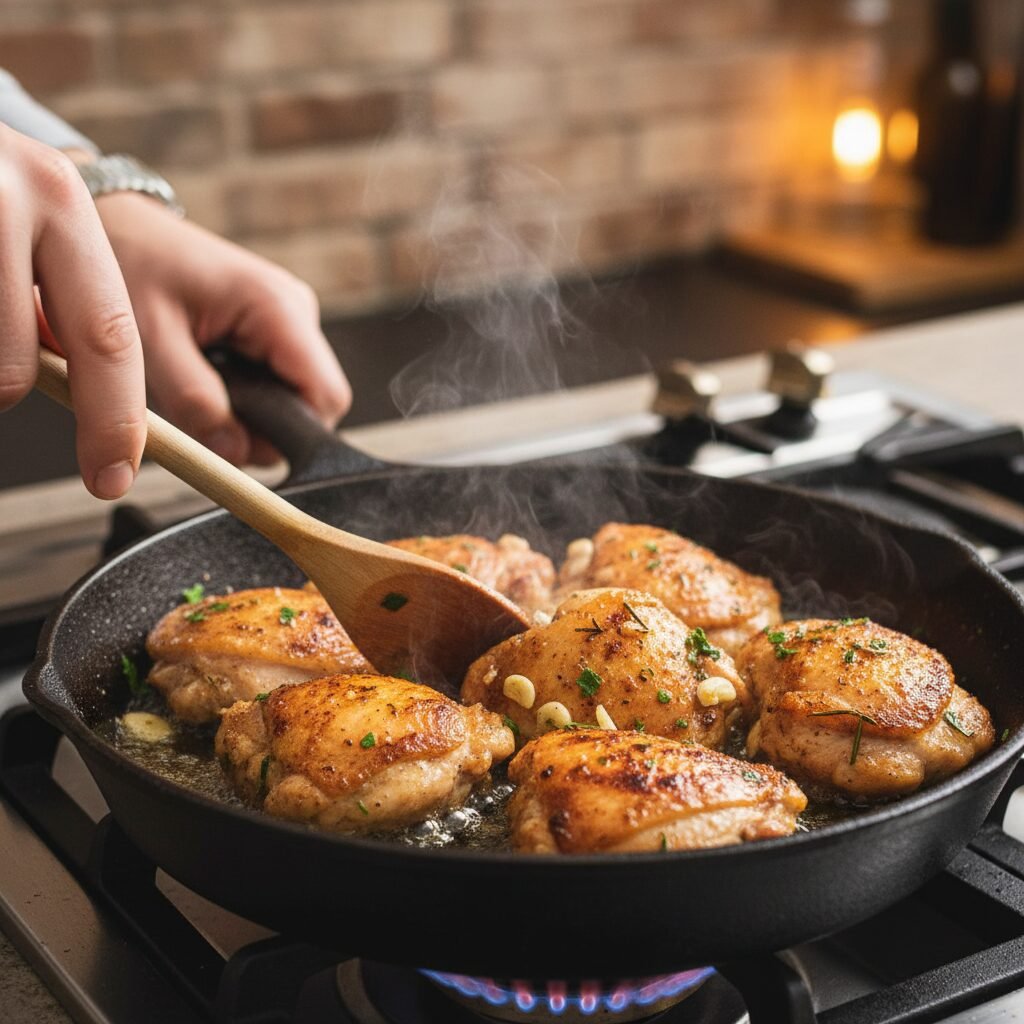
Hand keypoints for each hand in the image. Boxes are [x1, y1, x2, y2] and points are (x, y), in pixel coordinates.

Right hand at [0, 125, 144, 497]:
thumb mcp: (24, 209)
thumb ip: (58, 289)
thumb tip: (76, 385)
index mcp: (60, 202)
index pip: (108, 335)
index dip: (115, 418)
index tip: (114, 475)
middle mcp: (9, 201)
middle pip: (14, 369)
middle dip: (10, 400)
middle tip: (37, 422)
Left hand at [93, 190, 350, 464]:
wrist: (118, 226)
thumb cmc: (131, 266)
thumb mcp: (151, 341)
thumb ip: (195, 400)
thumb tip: (233, 454)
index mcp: (279, 308)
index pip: (327, 398)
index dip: (292, 436)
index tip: (238, 441)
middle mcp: (297, 313)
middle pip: (314, 405)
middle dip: (263, 429)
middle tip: (203, 419)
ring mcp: (289, 322)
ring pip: (294, 400)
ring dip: (250, 414)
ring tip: (196, 388)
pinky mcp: (274, 331)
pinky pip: (277, 384)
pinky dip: (244, 397)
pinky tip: (206, 377)